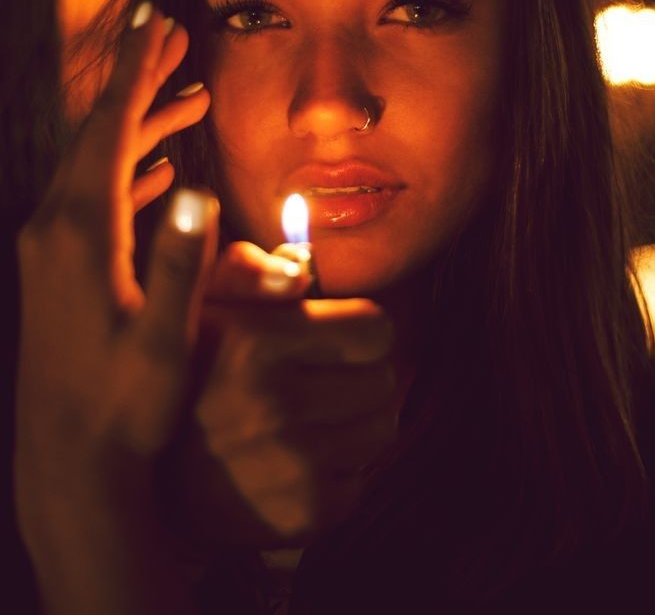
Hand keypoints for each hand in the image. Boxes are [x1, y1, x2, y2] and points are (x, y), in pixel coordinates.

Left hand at [15, 3, 213, 614]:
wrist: (69, 462)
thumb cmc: (123, 406)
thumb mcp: (164, 341)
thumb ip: (181, 266)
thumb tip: (200, 191)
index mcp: (82, 229)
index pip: (110, 126)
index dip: (135, 68)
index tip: (154, 16)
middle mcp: (57, 225)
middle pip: (100, 131)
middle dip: (140, 80)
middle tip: (174, 35)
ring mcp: (53, 246)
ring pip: (99, 162)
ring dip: (142, 125)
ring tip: (188, 97)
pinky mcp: (58, 267)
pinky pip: (96, 197)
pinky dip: (130, 169)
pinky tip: (161, 169)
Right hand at [162, 242, 397, 550]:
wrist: (145, 481)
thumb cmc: (186, 376)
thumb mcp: (199, 308)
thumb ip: (246, 269)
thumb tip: (300, 266)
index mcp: (258, 341)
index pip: (377, 329)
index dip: (360, 331)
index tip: (335, 339)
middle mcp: (279, 403)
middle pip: (385, 380)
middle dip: (359, 376)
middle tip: (322, 381)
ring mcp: (294, 464)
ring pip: (381, 429)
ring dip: (356, 423)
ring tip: (312, 420)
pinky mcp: (305, 514)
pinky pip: (361, 481)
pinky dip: (339, 474)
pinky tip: (299, 464)